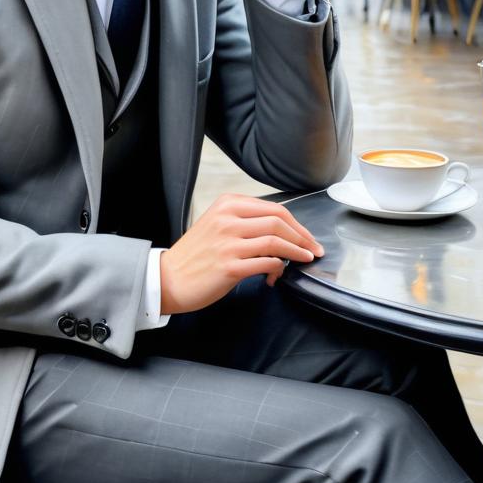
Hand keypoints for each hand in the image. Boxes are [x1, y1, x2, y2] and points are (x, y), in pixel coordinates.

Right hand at [159, 194, 324, 314]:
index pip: (274, 208)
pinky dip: (280, 268)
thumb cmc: (195, 254)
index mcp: (227, 204)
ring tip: (304, 259)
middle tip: (313, 249)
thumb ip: (245, 221)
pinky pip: (267, 262)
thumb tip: (281, 230)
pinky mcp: (230, 266)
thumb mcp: (217, 224)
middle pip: (279, 220)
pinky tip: (279, 273)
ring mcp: (228, 243)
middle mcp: (228, 219)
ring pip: (276, 240)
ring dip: (296, 252)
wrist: (169, 278)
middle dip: (303, 236)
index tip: (307, 237)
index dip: (297, 224)